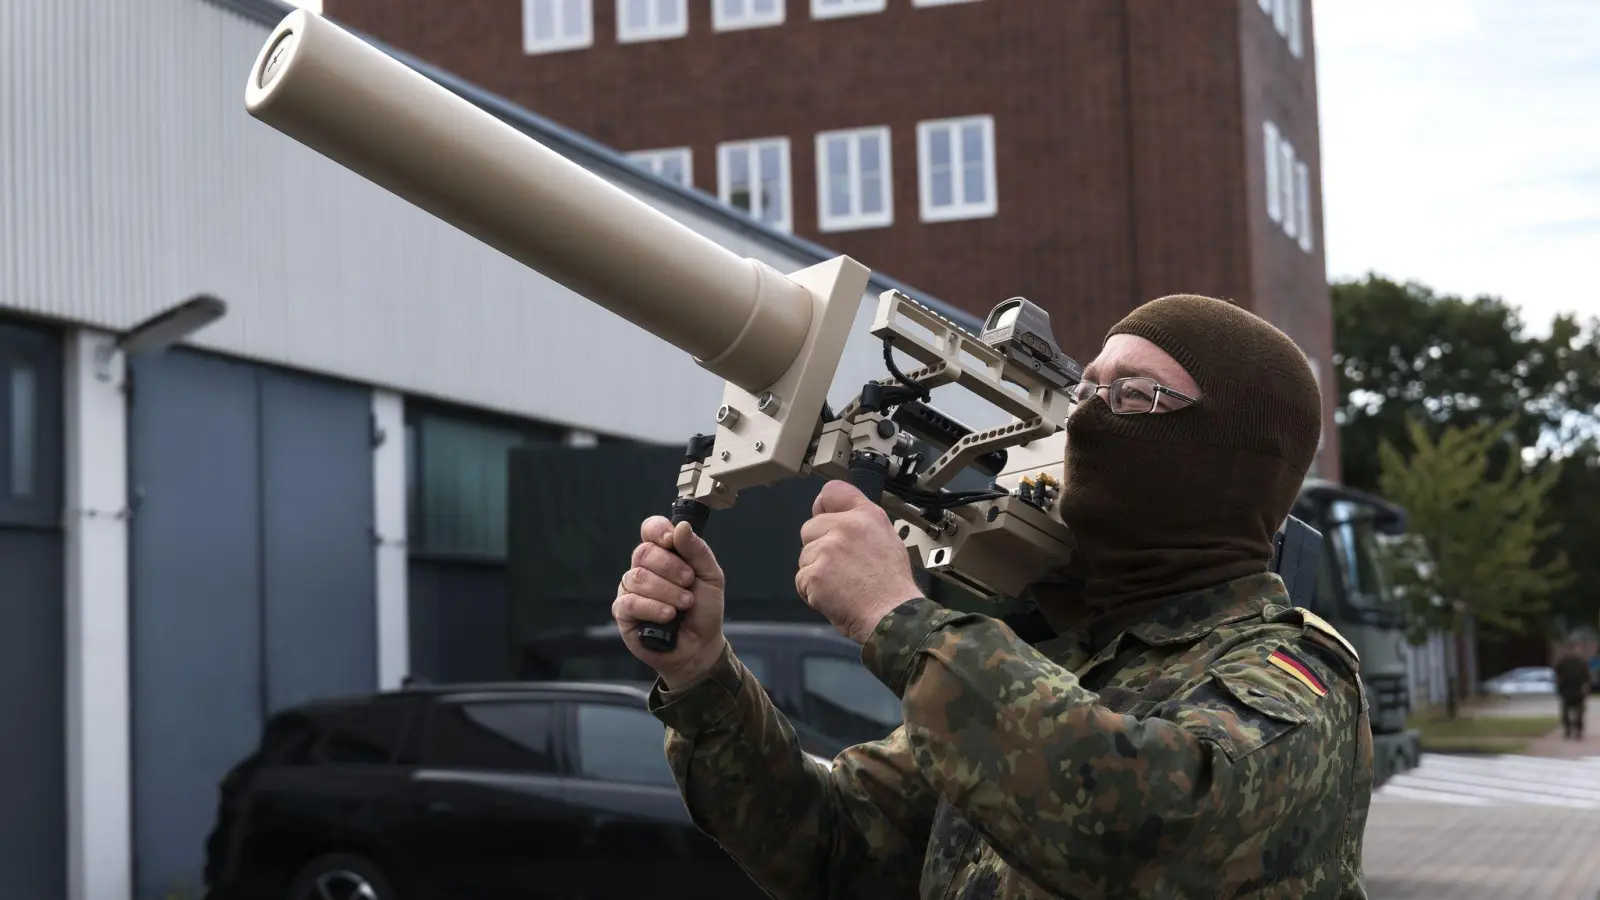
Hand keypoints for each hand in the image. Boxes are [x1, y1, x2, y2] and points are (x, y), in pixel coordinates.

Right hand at [613, 517, 726, 689]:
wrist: (700, 646)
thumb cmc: (703, 610)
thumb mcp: (711, 577)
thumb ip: (697, 551)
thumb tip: (681, 527)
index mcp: (664, 555)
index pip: (650, 529)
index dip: (658, 530)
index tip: (671, 541)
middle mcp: (644, 569)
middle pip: (644, 552)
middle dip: (671, 567)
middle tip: (689, 583)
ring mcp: (630, 590)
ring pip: (638, 577)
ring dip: (667, 591)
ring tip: (683, 604)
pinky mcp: (623, 613)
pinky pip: (630, 602)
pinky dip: (652, 608)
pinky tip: (667, 616)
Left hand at [796, 480, 922, 643]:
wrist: (892, 616)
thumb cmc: (892, 586)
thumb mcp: (888, 539)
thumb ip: (862, 523)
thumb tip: (838, 518)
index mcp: (866, 516)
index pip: (832, 491)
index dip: (823, 506)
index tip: (823, 515)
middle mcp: (846, 526)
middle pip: (809, 528)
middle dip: (818, 548)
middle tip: (842, 568)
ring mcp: (828, 549)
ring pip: (804, 556)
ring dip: (816, 572)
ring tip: (842, 584)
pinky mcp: (815, 573)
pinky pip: (801, 579)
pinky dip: (812, 591)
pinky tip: (834, 596)